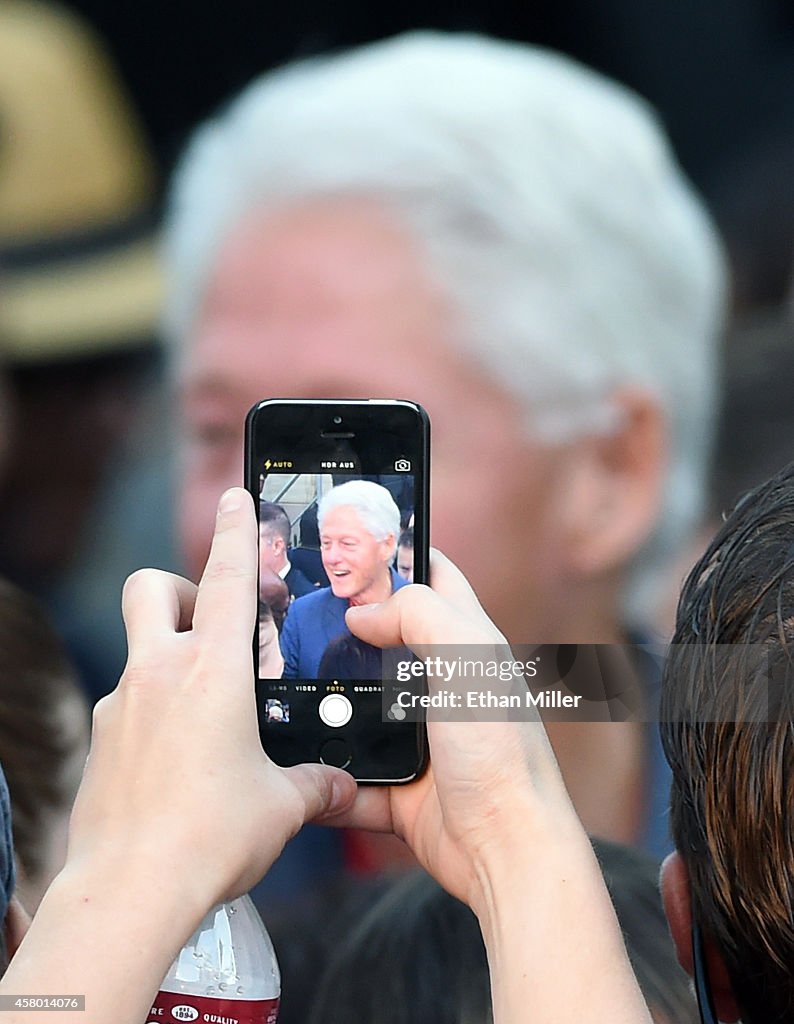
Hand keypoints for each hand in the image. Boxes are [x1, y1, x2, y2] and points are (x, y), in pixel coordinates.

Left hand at [65, 488, 355, 905]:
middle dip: (181, 587)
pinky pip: (127, 703)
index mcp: (211, 671)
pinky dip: (154, 710)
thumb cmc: (208, 837)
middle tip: (217, 623)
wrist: (129, 892)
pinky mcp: (100, 742)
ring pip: (137, 648)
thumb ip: (316, 784)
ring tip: (209, 705)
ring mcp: (120, 706)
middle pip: (150, 588)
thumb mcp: (282, 806)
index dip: (236, 529)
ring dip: (169, 655)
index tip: (237, 497)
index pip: (228, 576)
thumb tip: (341, 786)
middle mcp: (158, 674)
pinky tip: (181, 756)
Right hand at [327, 552, 577, 911]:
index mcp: (467, 644)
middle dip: (344, 626)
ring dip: (326, 701)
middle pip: (385, 638)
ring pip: (358, 703)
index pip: (434, 578)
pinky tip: (298, 761)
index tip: (350, 545)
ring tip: (280, 683)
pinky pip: (349, 771)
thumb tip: (362, 613)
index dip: (399, 555)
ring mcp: (418, 735)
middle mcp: (442, 684)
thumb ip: (420, 617)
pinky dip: (327, 771)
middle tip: (296, 612)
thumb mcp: (468, 663)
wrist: (505, 852)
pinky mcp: (397, 782)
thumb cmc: (503, 756)